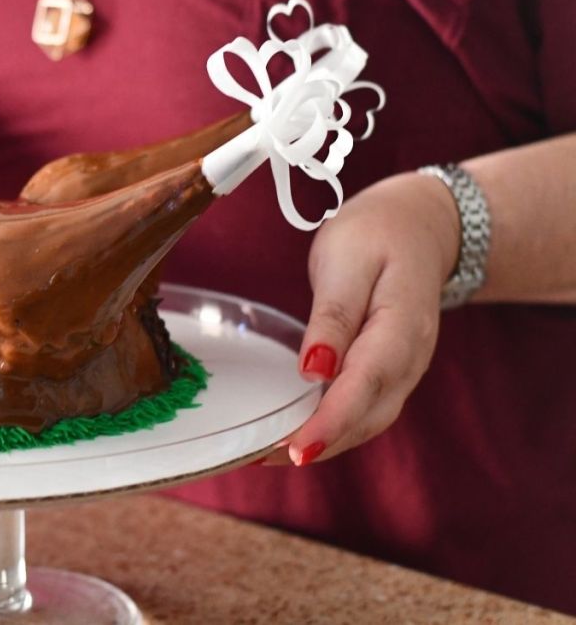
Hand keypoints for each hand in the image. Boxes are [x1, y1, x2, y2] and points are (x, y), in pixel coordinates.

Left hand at [263, 172, 461, 465]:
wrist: (418, 226)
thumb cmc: (376, 236)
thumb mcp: (346, 260)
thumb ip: (333, 317)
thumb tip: (314, 369)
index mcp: (401, 326)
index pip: (364, 384)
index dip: (330, 422)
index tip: (297, 450)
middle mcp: (411, 358)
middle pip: (368, 415)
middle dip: (321, 443)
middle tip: (264, 457)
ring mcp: (405, 370)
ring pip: (368, 421)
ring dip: (326, 443)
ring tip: (271, 453)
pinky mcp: (391, 373)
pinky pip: (365, 409)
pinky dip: (334, 428)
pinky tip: (298, 433)